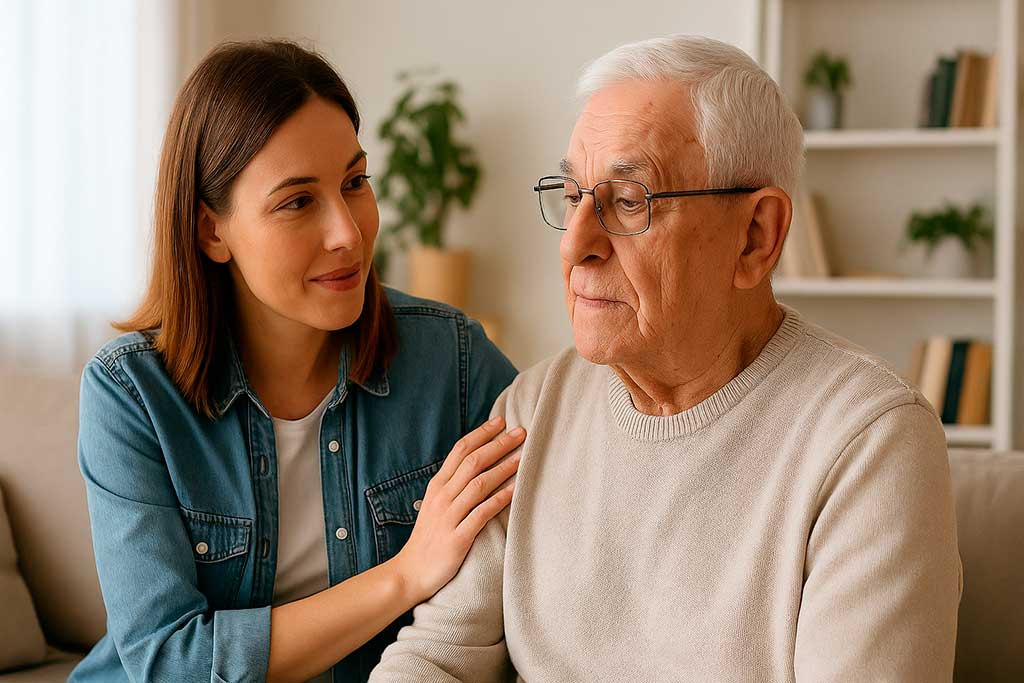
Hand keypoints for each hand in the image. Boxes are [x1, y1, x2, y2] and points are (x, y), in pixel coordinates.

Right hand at [392, 416, 524, 602]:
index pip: (460, 450)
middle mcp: (442, 496)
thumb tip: (477, 465)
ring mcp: (448, 517)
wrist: (410, 572)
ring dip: (503, 468)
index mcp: (436, 486)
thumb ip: (453, 485)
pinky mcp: (457, 538)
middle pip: (472, 462)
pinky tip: (514, 491)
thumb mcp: (436, 505)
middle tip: (521, 432)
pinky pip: (481, 514)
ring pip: (478, 484)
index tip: (500, 421)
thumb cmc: (429, 538)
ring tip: (523, 457)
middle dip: (498, 444)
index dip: (481, 434)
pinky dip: (499, 500)